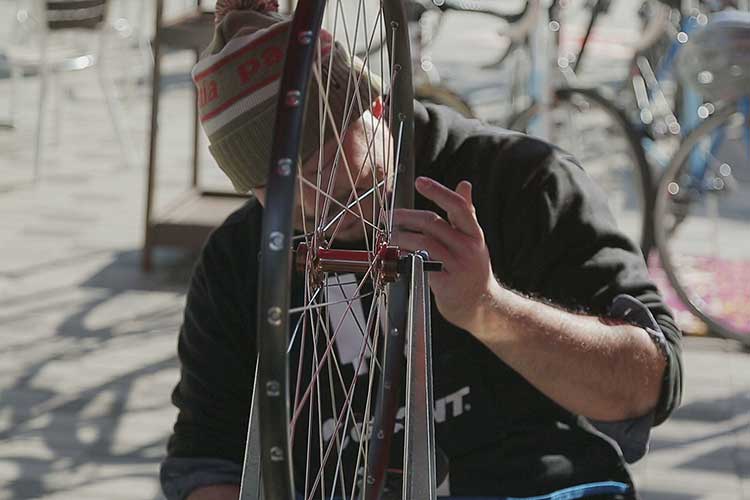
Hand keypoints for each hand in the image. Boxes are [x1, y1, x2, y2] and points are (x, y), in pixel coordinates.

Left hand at [392, 177, 497, 333]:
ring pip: (424, 242)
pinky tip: (397, 254)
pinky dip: (406, 256)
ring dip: (401, 236)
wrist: (483, 306)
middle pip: (433, 223)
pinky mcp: (447, 283)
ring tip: (389, 236)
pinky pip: (421, 264)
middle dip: (406, 217)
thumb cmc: (473, 270)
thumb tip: (464, 184)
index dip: (438, 191)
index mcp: (474, 234)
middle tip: (389, 216)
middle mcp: (469, 247)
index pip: (457, 206)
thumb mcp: (474, 240)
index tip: (420, 181)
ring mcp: (459, 266)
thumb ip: (467, 213)